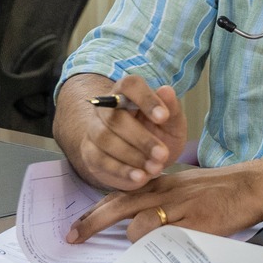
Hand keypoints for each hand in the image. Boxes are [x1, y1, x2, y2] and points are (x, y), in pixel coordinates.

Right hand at [61, 74, 186, 194]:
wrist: (145, 161)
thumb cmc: (159, 134)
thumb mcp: (173, 123)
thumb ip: (172, 108)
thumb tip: (166, 90)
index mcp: (128, 93)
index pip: (130, 85)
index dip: (146, 99)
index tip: (164, 117)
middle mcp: (106, 108)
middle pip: (115, 117)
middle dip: (141, 139)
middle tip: (163, 154)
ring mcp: (95, 130)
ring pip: (105, 139)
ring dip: (133, 156)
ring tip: (155, 168)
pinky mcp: (90, 153)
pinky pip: (100, 160)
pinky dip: (122, 170)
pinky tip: (140, 177)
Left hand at [67, 157, 262, 242]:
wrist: (252, 185)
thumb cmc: (219, 190)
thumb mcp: (184, 188)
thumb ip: (160, 202)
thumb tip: (135, 223)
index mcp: (161, 183)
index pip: (120, 194)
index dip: (96, 210)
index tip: (77, 226)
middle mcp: (165, 191)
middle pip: (119, 205)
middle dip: (92, 222)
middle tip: (72, 238)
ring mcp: (179, 206)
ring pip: (139, 222)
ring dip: (132, 237)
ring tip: (137, 247)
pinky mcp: (195, 221)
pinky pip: (165, 234)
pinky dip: (155, 242)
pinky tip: (156, 248)